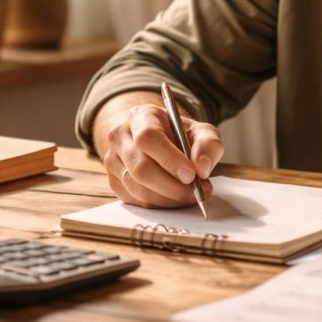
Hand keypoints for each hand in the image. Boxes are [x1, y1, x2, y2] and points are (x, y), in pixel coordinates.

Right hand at [97, 98, 224, 208]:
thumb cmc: (179, 135)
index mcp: (139, 117)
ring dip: (169, 198)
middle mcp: (120, 137)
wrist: (157, 140)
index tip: (191, 175)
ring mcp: (112, 162)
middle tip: (197, 192)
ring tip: (191, 195)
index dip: (169, 159)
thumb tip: (202, 168)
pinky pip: (136, 201)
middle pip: (140, 168)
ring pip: (138, 189)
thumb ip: (209, 144)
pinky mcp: (114, 183)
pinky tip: (175, 198)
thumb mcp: (200, 131)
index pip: (148, 138)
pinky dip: (160, 205)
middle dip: (172, 186)